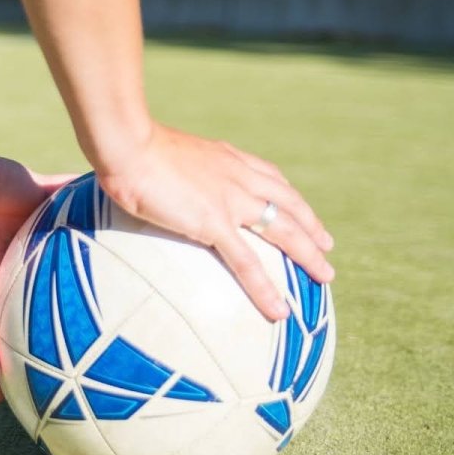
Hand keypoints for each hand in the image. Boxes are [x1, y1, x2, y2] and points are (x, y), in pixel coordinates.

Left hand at [0, 147, 71, 403]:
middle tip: (27, 393)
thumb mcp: (44, 195)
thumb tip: (114, 187)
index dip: (36, 333)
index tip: (55, 356)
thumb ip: (73, 198)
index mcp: (11, 267)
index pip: (25, 308)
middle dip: (8, 363)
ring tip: (0, 402)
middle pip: (0, 331)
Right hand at [96, 123, 334, 321]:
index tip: (299, 209)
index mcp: (226, 158)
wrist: (127, 144)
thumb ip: (168, 166)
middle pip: (288, 203)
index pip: (269, 176)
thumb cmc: (129, 146)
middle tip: (327, 246)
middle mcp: (238, 176)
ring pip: (284, 230)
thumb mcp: (159, 152)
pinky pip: (247, 263)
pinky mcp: (214, 224)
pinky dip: (266, 288)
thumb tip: (151, 175)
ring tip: (325, 277)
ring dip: (308, 255)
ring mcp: (231, 200)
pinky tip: (279, 311)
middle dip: (312, 226)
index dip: (288, 196)